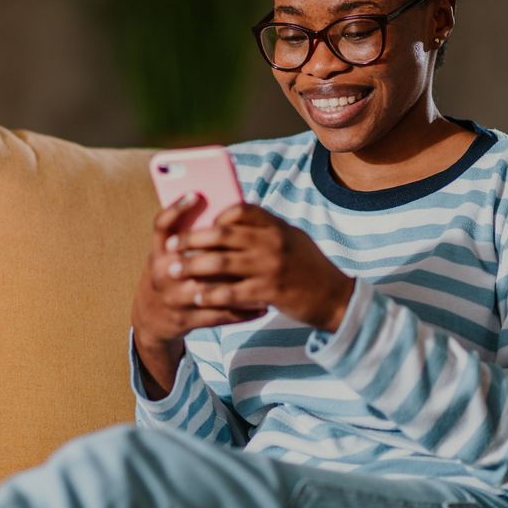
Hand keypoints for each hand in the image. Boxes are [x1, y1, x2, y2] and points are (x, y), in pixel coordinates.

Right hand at [130, 193, 268, 397]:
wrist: (150, 318)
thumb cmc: (168, 275)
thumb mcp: (167, 255)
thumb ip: (186, 237)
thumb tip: (221, 214)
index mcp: (158, 253)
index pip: (161, 225)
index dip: (176, 209)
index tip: (196, 194)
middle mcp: (163, 274)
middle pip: (194, 257)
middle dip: (223, 251)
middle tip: (252, 244)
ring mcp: (174, 299)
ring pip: (213, 289)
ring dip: (242, 284)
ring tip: (267, 277)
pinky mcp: (186, 320)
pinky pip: (220, 315)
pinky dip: (243, 311)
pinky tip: (263, 306)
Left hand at [165, 203, 354, 333]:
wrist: (336, 298)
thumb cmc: (308, 267)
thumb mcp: (292, 238)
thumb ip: (265, 229)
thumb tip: (227, 221)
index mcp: (277, 226)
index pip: (241, 209)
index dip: (216, 216)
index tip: (200, 224)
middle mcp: (272, 242)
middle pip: (221, 234)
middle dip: (191, 240)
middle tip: (170, 247)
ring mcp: (270, 267)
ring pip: (220, 263)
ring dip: (192, 266)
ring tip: (173, 271)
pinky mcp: (269, 292)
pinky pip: (231, 292)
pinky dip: (210, 293)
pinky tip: (196, 296)